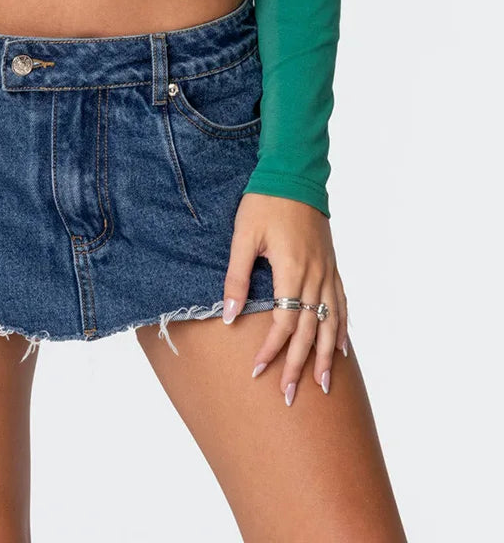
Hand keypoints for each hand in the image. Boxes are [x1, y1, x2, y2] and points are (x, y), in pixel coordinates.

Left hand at [221, 193, 348, 404]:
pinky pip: (341, 304)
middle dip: (299, 365)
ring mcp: (327, 271)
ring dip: (324, 356)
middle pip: (308, 330)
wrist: (294, 173)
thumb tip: (230, 317)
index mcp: (292, 269)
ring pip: (330, 323)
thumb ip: (237, 277)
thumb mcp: (242, 236)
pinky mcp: (331, 265)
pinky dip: (341, 329)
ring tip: (322, 386)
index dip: (271, 350)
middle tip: (290, 397)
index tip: (257, 372)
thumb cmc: (263, 202)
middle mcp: (315, 275)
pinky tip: (340, 349)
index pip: (283, 323)